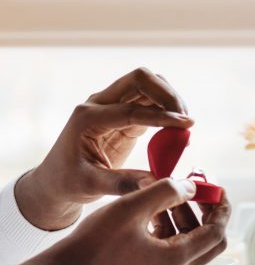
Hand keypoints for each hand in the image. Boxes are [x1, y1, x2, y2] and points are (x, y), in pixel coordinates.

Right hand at [13, 179, 230, 264]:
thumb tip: (192, 186)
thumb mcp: (132, 207)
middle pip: (209, 241)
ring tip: (168, 192)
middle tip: (198, 189)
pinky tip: (152, 208)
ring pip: (189, 243)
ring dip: (184, 217)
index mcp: (177, 260)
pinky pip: (171, 247)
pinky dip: (169, 227)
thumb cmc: (94, 243)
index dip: (221, 208)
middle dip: (207, 212)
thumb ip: (166, 192)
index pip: (217, 233)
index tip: (217, 187)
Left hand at [15, 68, 194, 229]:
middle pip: (140, 79)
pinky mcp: (125, 114)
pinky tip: (178, 130)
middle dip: (167, 95)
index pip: (130, 109)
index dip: (161, 116)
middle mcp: (99, 104)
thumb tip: (156, 182)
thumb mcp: (91, 185)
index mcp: (87, 117)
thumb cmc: (69, 182)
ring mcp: (112, 105)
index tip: (186, 125)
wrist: (58, 180)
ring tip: (185, 125)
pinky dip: (168, 110)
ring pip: (149, 85)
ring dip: (171, 99)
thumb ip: (122, 182)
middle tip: (186, 120)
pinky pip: (152, 102)